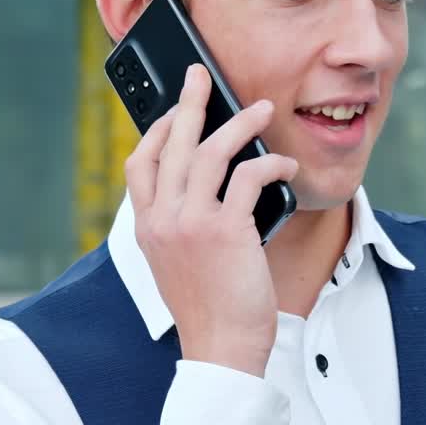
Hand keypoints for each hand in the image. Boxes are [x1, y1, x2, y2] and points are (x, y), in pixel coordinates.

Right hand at [125, 63, 298, 376]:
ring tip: (262, 108)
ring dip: (239, 123)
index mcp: (147, 228)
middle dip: (189, 102)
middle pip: (170, 144)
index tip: (175, 112)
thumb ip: (181, 227)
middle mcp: (163, 220)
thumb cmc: (209, 310)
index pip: (140, 165)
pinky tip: (285, 165)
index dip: (157, 131)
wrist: (220, 350)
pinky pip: (249, 177)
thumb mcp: (178, 264)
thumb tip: (208, 189)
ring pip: (209, 152)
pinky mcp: (225, 231)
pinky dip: (270, 163)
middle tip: (201, 74)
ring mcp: (191, 223)